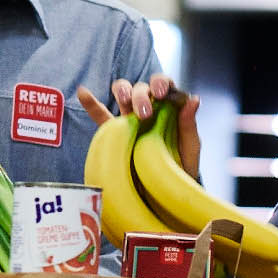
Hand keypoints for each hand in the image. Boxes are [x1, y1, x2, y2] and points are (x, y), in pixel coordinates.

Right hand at [77, 73, 199, 173]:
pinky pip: (100, 116)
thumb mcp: (189, 147)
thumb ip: (189, 124)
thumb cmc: (181, 168)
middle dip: (141, 94)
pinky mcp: (114, 133)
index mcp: (168, 109)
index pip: (163, 85)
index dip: (161, 82)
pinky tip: (83, 92)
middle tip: (144, 113)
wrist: (165, 194)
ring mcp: (129, 120)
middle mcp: (149, 109)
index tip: (161, 94)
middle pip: (141, 88)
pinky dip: (91, 103)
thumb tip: (193, 99)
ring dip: (122, 91)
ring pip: (122, 93)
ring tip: (124, 102)